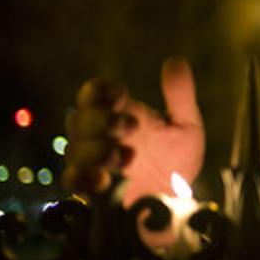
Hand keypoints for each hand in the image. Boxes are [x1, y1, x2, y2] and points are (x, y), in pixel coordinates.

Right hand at [64, 57, 204, 206]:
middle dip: (102, 121)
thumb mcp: (187, 125)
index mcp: (121, 112)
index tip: (121, 94)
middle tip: (133, 127)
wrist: (180, 198)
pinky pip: (72, 180)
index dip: (100, 90)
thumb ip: (180, 95)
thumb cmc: (179, 157)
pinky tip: (106, 179)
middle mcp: (102, 134)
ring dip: (97, 150)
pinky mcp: (93, 187)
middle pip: (78, 118)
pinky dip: (84, 178)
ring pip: (73, 148)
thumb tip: (176, 60)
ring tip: (127, 156)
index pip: (95, 92)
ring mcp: (95, 160)